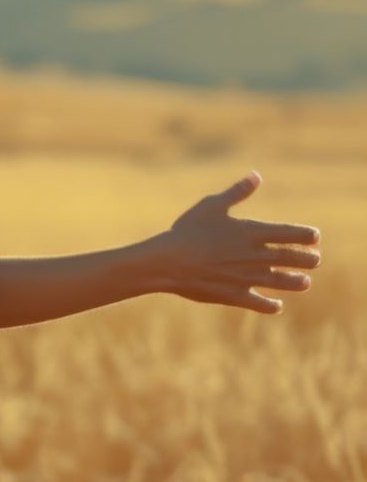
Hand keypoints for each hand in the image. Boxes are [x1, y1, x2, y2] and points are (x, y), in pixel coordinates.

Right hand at [152, 171, 320, 313]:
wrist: (166, 262)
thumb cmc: (187, 231)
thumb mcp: (211, 206)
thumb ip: (236, 192)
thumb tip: (256, 176)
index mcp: (252, 232)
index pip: (292, 233)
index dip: (307, 235)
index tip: (314, 237)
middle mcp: (255, 256)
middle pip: (292, 258)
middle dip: (308, 259)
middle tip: (315, 260)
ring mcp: (246, 277)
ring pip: (282, 281)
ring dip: (297, 282)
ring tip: (305, 282)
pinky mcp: (234, 295)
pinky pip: (259, 303)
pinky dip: (270, 305)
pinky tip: (276, 305)